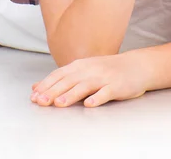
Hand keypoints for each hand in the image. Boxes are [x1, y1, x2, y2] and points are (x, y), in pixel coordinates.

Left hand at [30, 53, 148, 107]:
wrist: (136, 65)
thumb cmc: (107, 70)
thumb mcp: (83, 70)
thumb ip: (61, 78)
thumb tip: (36, 87)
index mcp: (80, 66)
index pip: (59, 75)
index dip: (46, 85)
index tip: (34, 96)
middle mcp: (90, 70)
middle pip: (69, 81)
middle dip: (53, 91)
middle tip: (41, 102)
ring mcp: (104, 77)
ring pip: (84, 86)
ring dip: (71, 95)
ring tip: (59, 103)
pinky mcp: (116, 86)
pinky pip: (106, 92)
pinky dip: (97, 98)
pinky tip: (89, 104)